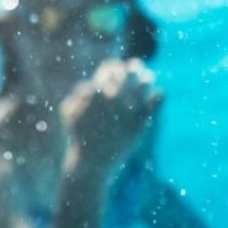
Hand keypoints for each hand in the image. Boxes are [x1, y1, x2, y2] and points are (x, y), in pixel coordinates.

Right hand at [61, 59, 163, 174]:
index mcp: (97, 91)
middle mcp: (115, 96)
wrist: (93, 162)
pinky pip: (157, 98)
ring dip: (147, 78)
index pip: (110, 67)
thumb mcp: (69, 113)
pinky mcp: (142, 119)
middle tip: (137, 67)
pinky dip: (158, 94)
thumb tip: (90, 84)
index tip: (117, 68)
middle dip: (134, 68)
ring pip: (145, 82)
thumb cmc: (79, 136)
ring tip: (148, 79)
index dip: (114, 66)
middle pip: (130, 71)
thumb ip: (77, 94)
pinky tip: (157, 94)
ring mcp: (130, 107)